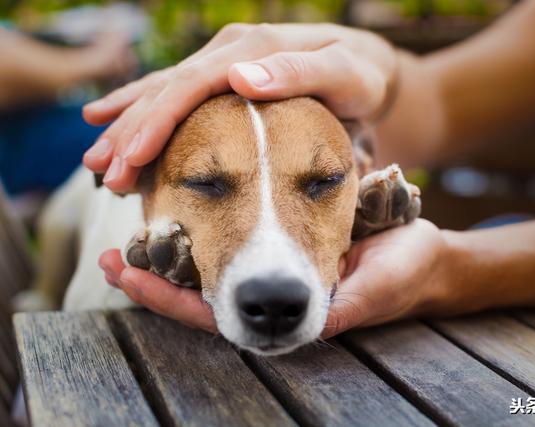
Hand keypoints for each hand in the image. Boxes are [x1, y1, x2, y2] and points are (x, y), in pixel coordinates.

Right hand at [82, 23, 396, 191]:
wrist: (367, 69)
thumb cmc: (359, 76)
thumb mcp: (342, 73)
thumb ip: (298, 72)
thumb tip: (241, 77)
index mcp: (250, 49)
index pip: (190, 85)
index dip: (156, 121)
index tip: (131, 158)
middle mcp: (229, 53)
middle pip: (166, 91)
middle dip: (130, 132)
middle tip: (102, 173)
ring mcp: (224, 65)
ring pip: (163, 94)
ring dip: (128, 127)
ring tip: (97, 162)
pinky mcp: (225, 81)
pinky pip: (177, 98)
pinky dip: (144, 116)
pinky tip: (116, 127)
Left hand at [98, 219, 454, 337]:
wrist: (422, 257)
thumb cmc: (404, 270)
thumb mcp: (372, 287)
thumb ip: (334, 305)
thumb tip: (287, 317)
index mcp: (291, 312)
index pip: (219, 315)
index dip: (174, 299)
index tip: (128, 273)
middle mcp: (276, 295)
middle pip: (202, 295)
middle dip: (155, 280)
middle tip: (110, 258)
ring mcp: (278, 273)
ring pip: (213, 269)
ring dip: (169, 254)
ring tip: (129, 236)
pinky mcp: (285, 246)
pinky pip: (236, 241)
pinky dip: (204, 228)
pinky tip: (176, 205)